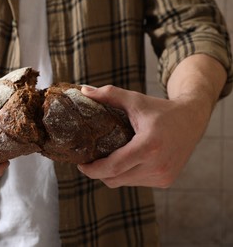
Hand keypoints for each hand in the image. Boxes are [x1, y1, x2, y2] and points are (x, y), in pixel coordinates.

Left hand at [77, 85, 210, 187]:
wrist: (192, 119)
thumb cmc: (160, 109)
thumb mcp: (135, 99)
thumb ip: (109, 94)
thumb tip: (83, 91)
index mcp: (149, 146)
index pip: (113, 167)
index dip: (93, 169)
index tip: (81, 164)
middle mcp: (157, 165)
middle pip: (115, 179)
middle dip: (99, 173)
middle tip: (90, 161)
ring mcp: (163, 176)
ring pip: (125, 183)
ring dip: (113, 174)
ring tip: (107, 159)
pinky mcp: (166, 181)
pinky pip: (137, 182)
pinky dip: (127, 175)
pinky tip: (126, 162)